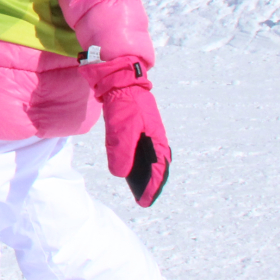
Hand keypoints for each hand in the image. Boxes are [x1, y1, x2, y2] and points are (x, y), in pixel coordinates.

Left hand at [81, 56, 170, 206]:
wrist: (120, 79)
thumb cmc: (124, 103)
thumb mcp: (120, 129)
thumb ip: (121, 151)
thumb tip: (121, 173)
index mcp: (156, 138)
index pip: (158, 167)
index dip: (152, 185)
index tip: (145, 200)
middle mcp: (155, 136)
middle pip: (157, 164)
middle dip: (152, 181)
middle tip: (144, 198)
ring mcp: (147, 131)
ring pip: (149, 157)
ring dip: (145, 171)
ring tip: (136, 186)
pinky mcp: (138, 126)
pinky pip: (141, 148)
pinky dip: (138, 160)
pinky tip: (130, 167)